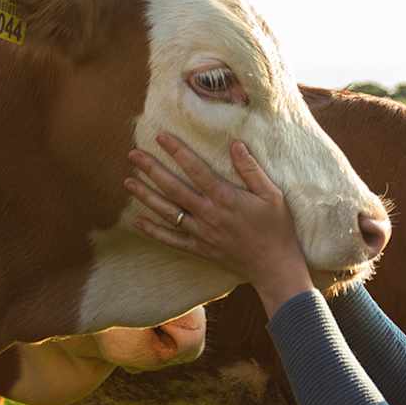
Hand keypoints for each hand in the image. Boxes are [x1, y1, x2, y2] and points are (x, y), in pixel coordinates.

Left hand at [125, 134, 313, 314]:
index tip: (160, 137)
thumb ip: (251, 170)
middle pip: (173, 188)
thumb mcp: (272, 195)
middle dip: (151, 170)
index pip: (195, 169)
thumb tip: (235, 144)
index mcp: (226, 198)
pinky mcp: (199, 249)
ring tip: (128, 181)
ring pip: (167, 212)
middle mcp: (208, 214)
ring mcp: (201, 233)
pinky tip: (137, 221)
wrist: (275, 267)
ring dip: (146, 196)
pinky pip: (171, 239)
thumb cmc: (277, 229)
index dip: (177, 151)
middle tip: (133, 155)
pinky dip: (153, 231)